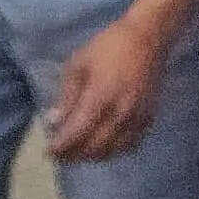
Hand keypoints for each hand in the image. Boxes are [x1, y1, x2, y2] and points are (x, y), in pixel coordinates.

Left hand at [47, 10, 166, 160]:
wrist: (146, 41)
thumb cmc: (106, 48)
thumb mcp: (77, 65)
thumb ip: (67, 96)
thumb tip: (54, 121)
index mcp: (100, 97)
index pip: (78, 132)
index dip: (62, 146)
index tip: (49, 153)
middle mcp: (121, 113)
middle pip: (96, 146)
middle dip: (75, 155)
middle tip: (60, 157)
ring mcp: (138, 118)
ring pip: (114, 150)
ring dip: (94, 157)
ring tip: (77, 155)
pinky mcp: (149, 119)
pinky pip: (131, 145)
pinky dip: (115, 151)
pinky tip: (103, 149)